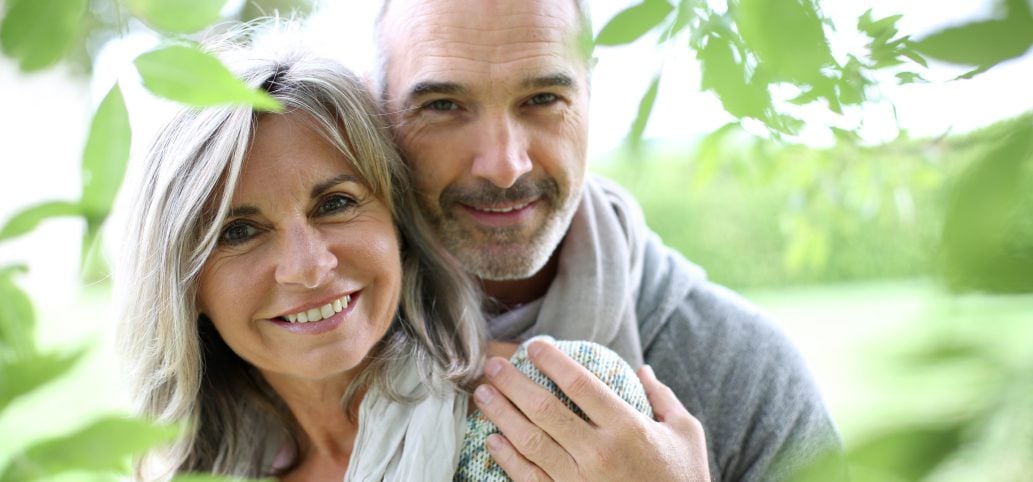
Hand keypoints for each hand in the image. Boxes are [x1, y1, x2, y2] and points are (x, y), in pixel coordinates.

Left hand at [473, 339, 710, 481]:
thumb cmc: (683, 480)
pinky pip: (530, 479)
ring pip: (530, 442)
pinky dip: (508, 459)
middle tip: (494, 365)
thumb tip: (642, 369)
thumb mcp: (685, 434)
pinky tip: (492, 440)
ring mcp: (580, 481)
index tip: (533, 346)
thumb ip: (662, 398)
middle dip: (513, 383)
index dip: (552, 361)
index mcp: (628, 428)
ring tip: (483, 394)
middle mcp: (599, 453)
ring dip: (502, 415)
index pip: (580, 384)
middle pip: (545, 410)